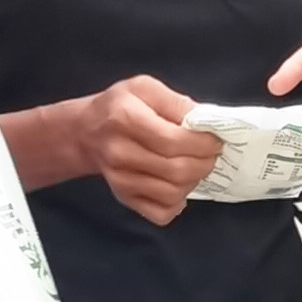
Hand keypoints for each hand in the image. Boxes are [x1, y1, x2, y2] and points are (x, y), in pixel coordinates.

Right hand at [85, 75, 220, 225]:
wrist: (86, 132)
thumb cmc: (119, 106)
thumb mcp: (144, 87)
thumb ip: (175, 101)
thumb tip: (203, 120)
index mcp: (125, 118)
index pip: (174, 141)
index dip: (203, 143)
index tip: (215, 139)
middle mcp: (119, 152)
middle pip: (176, 170)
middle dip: (205, 163)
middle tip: (211, 153)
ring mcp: (120, 180)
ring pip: (172, 194)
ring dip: (194, 181)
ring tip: (195, 165)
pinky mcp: (124, 198)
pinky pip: (161, 214)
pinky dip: (178, 204)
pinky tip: (179, 185)